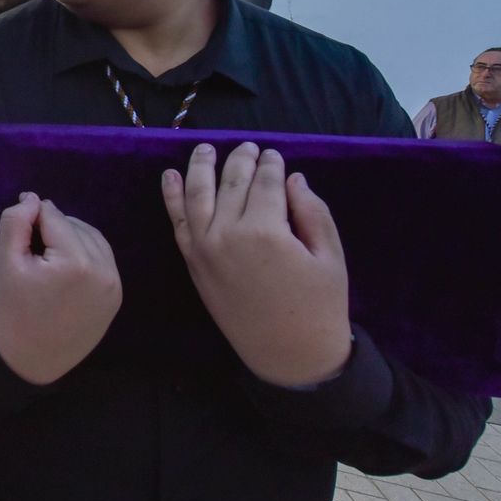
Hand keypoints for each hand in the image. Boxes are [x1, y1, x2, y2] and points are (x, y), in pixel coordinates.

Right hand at [0, 192, 120, 384]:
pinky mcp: (116, 296)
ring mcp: (114, 285)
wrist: (30, 359)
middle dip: (52, 228)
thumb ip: (15, 222)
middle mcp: (103, 271)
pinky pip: (103, 258)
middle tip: (31, 249)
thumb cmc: (13, 311)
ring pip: (92, 238)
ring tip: (47, 255)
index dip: (32, 218)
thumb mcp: (6, 263)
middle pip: (74, 225)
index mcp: (76, 263)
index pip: (54, 217)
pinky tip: (65, 267)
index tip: (19, 235)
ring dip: (70, 237)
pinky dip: (85, 253)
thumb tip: (32, 198)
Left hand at [162, 143, 351, 387]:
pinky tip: (170, 175)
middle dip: (240, 159)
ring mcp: (205, 248)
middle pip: (232, 182)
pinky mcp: (192, 262)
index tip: (274, 154)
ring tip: (205, 149)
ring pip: (198, 194)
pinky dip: (171, 196)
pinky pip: (178, 222)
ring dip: (200, 167)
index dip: (271, 164)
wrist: (288, 353)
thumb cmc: (319, 305)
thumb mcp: (330, 256)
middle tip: (248, 147)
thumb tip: (292, 178)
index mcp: (267, 229)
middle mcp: (228, 234)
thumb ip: (312, 212)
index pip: (266, 182)